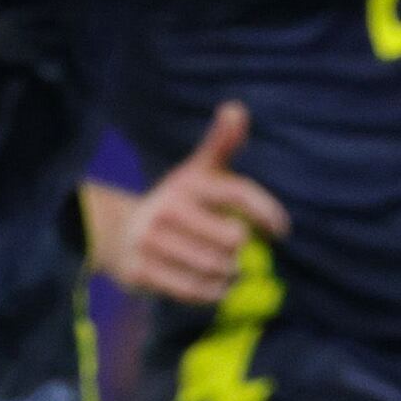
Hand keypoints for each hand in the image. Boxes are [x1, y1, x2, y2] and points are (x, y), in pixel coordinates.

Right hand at [101, 102, 285, 305]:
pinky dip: (213, 293)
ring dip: (231, 275)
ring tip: (229, 271)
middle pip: (232, 238)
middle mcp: (167, 208)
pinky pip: (194, 290)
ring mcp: (151, 240)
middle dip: (243, 250)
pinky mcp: (141, 270)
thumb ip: (221, 143)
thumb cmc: (177, 203)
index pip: (237, 192)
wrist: (118, 233)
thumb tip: (236, 107)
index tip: (281, 230)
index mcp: (186, 181)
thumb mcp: (197, 171)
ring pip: (216, 267)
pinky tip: (215, 286)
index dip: (265, 211)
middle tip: (240, 253)